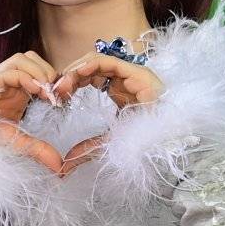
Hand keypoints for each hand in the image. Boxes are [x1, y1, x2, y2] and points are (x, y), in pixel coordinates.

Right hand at [0, 51, 63, 173]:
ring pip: (21, 59)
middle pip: (30, 58)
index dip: (52, 78)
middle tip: (55, 93)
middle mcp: (5, 81)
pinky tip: (34, 93)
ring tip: (45, 93)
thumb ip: (38, 150)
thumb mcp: (18, 144)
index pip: (36, 68)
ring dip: (39, 72)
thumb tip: (59, 166)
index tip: (62, 96)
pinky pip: (10, 72)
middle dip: (47, 71)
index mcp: (13, 90)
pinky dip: (27, 78)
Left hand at [54, 51, 163, 176]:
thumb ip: (89, 149)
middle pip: (91, 67)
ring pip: (96, 61)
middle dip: (70, 75)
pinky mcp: (137, 72)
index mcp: (119, 90)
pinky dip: (89, 65)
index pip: (90, 78)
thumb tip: (65, 164)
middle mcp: (125, 79)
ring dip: (76, 70)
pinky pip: (108, 61)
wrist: (170, 140)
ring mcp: (132, 74)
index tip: (56, 97)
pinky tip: (77, 74)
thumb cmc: (146, 141)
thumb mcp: (110, 143)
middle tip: (54, 90)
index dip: (71, 83)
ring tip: (62, 84)